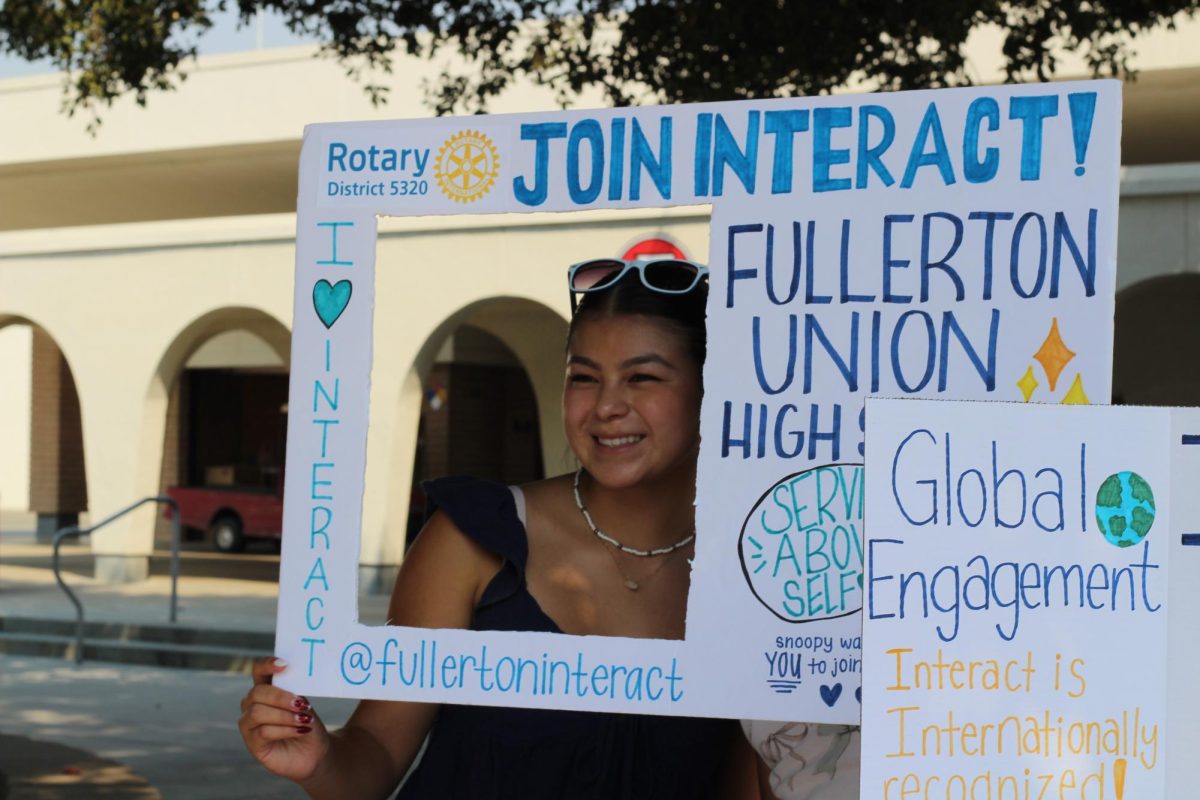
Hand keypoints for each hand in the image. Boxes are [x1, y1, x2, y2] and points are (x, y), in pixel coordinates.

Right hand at [239, 657, 330, 782]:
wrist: (313, 751)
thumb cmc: (307, 723)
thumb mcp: (303, 704)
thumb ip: (293, 692)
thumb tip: (293, 681)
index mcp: (265, 688)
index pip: (259, 670)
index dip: (267, 664)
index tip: (285, 665)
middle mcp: (252, 704)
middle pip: (257, 692)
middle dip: (281, 697)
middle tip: (302, 704)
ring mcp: (249, 724)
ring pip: (258, 713)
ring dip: (284, 716)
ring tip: (304, 720)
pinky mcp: (252, 743)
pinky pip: (263, 731)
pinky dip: (285, 730)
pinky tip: (300, 731)